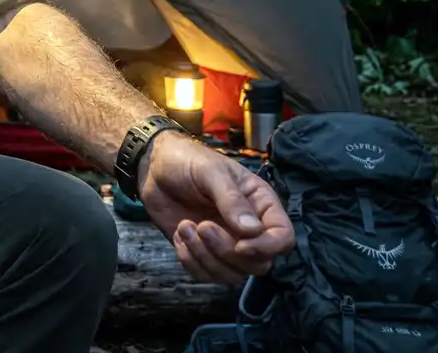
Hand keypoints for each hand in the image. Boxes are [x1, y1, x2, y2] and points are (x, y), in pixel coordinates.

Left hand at [137, 131, 294, 285]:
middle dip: (227, 252)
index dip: (266, 248)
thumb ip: (231, 200)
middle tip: (202, 227)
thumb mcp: (211, 172)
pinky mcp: (203, 252)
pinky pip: (206, 275)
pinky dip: (190, 261)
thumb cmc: (188, 161)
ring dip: (205, 257)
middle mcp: (249, 229)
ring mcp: (226, 243)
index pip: (283, 238)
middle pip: (258, 264)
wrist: (154, 168)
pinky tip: (179, 235)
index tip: (241, 245)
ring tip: (185, 227)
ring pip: (232, 275)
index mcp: (261, 204)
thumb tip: (252, 231)